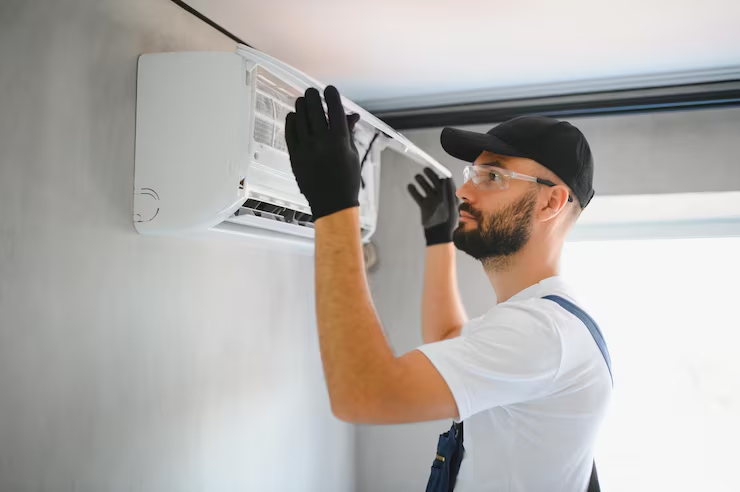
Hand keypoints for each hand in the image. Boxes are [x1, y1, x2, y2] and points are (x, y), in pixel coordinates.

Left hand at [285, 86, 360, 219]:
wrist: (332, 204)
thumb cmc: (346, 180)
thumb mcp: (353, 154)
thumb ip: (348, 132)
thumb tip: (351, 115)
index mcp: (339, 140)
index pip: (335, 108)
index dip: (331, 95)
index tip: (329, 90)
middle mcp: (321, 142)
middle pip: (314, 108)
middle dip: (313, 96)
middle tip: (313, 92)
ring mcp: (306, 148)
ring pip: (300, 117)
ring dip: (301, 105)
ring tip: (303, 101)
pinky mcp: (294, 156)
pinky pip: (290, 131)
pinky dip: (292, 120)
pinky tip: (294, 116)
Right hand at [408, 168, 458, 245]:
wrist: (438, 235)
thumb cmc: (447, 222)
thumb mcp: (450, 205)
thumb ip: (448, 191)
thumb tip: (446, 178)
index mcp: (449, 196)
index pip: (446, 182)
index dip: (441, 174)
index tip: (436, 167)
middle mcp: (441, 197)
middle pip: (435, 183)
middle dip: (430, 175)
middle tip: (424, 169)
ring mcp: (432, 201)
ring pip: (426, 188)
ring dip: (421, 182)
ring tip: (416, 177)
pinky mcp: (425, 206)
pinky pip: (418, 196)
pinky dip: (414, 191)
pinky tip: (410, 186)